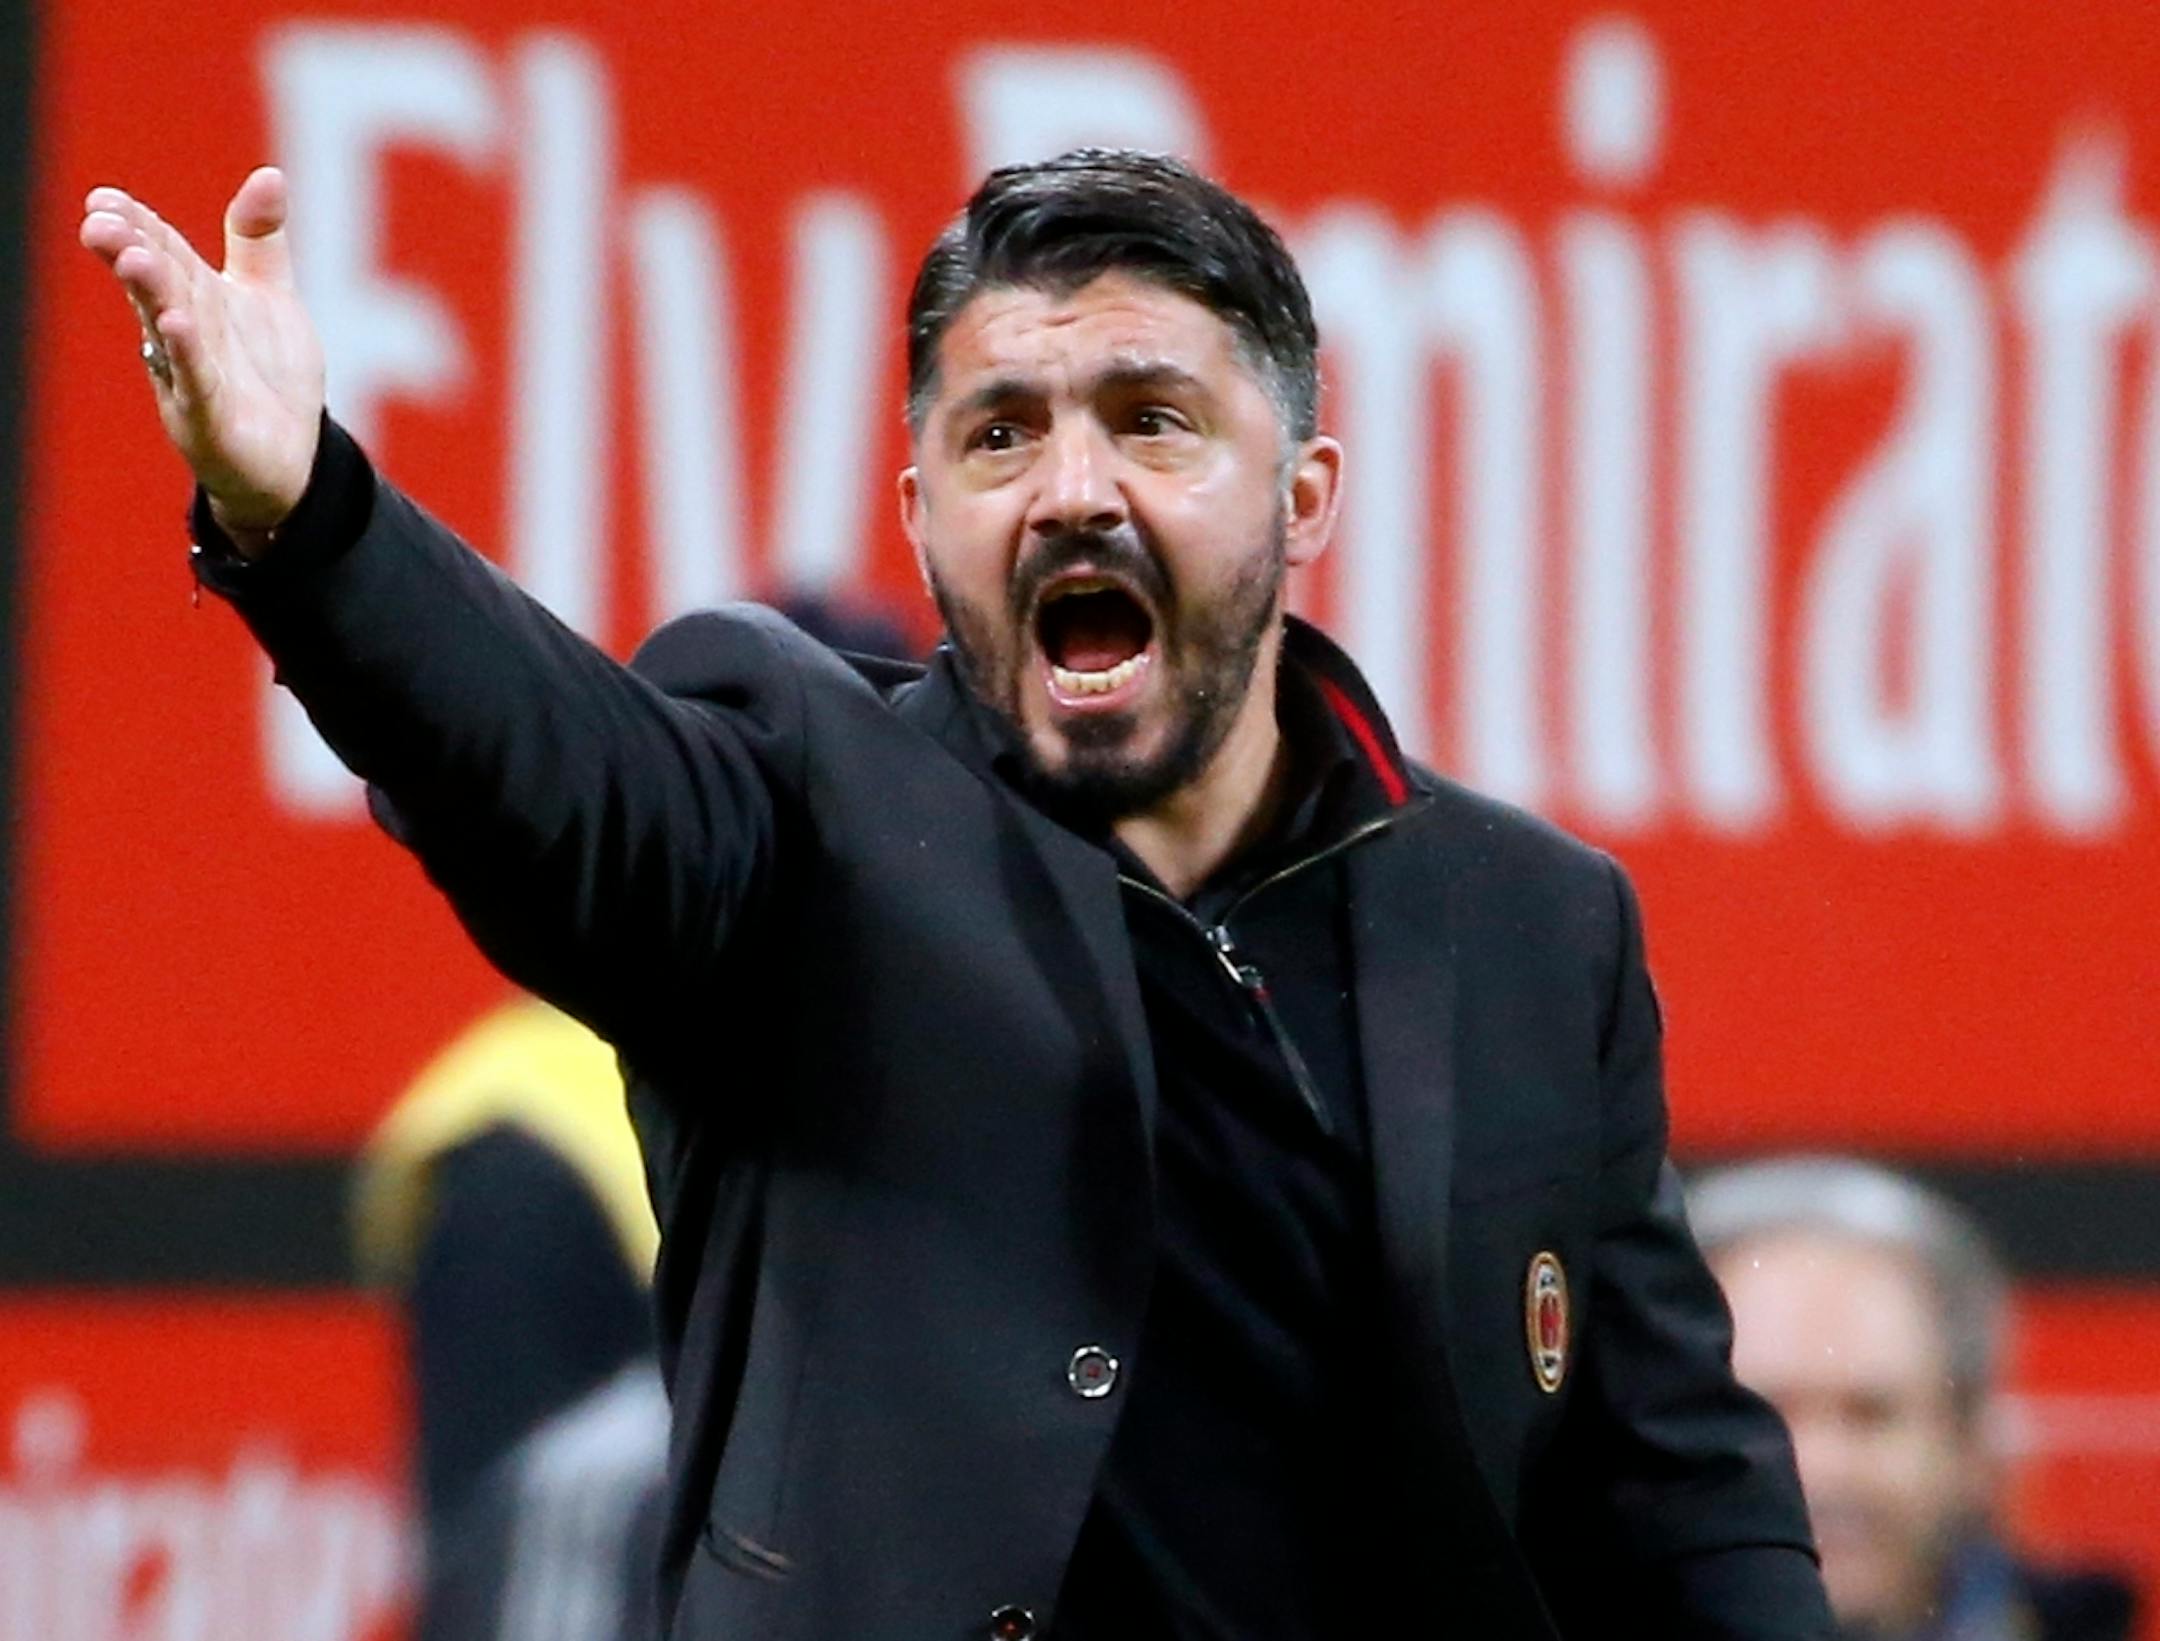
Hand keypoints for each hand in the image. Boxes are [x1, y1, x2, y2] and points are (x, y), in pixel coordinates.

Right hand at [79, 167, 324, 554]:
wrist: (289, 455)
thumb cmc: (266, 373)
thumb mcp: (267, 297)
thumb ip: (259, 239)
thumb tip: (269, 174)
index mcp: (197, 300)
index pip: (164, 256)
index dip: (139, 228)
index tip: (104, 199)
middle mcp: (185, 335)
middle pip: (159, 288)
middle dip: (132, 254)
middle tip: (100, 222)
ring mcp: (195, 379)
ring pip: (170, 331)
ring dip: (151, 295)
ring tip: (134, 261)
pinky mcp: (214, 420)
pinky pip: (199, 384)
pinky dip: (188, 355)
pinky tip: (177, 326)